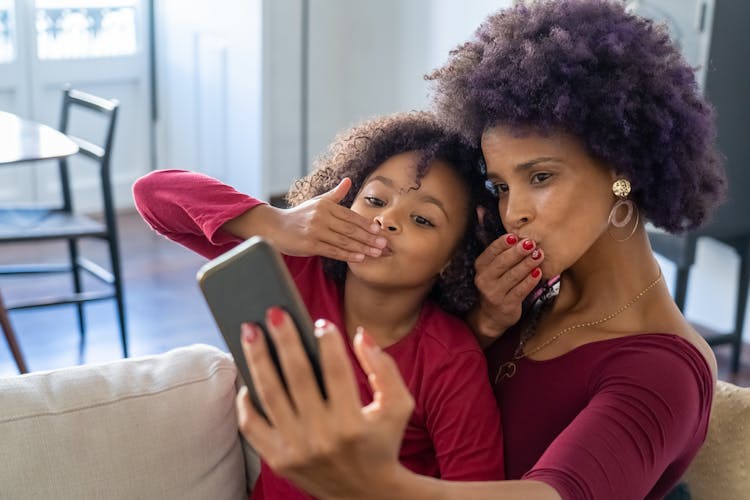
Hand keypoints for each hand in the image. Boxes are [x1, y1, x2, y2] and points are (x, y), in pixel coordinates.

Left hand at [236, 309, 412, 499]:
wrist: (368, 494)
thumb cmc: (383, 441)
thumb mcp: (398, 405)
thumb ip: (383, 367)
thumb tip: (360, 334)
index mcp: (353, 423)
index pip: (335, 371)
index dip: (328, 342)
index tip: (320, 321)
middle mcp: (322, 437)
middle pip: (296, 377)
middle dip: (284, 340)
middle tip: (274, 312)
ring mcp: (296, 451)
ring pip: (270, 395)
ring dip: (257, 359)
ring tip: (251, 332)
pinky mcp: (279, 461)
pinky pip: (252, 426)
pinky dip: (246, 401)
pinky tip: (248, 377)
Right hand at [277, 178, 385, 261]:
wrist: (275, 227)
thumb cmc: (299, 215)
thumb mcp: (317, 201)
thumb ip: (335, 194)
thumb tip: (348, 180)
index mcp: (326, 206)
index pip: (350, 216)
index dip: (366, 224)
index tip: (380, 231)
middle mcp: (321, 217)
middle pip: (350, 229)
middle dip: (369, 238)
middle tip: (384, 245)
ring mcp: (315, 231)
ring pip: (344, 241)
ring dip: (362, 248)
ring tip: (376, 253)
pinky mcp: (309, 244)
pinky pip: (332, 251)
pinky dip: (347, 255)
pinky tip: (359, 258)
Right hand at [470, 233, 543, 343]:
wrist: (492, 316)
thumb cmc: (497, 285)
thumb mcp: (493, 269)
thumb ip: (502, 254)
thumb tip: (519, 236)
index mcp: (480, 267)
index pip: (491, 252)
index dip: (503, 243)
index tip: (515, 236)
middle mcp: (484, 280)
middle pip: (502, 263)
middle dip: (518, 252)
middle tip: (531, 243)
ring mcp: (494, 293)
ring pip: (513, 276)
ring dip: (527, 264)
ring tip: (539, 255)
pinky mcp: (506, 305)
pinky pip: (520, 290)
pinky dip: (530, 280)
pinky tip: (538, 272)